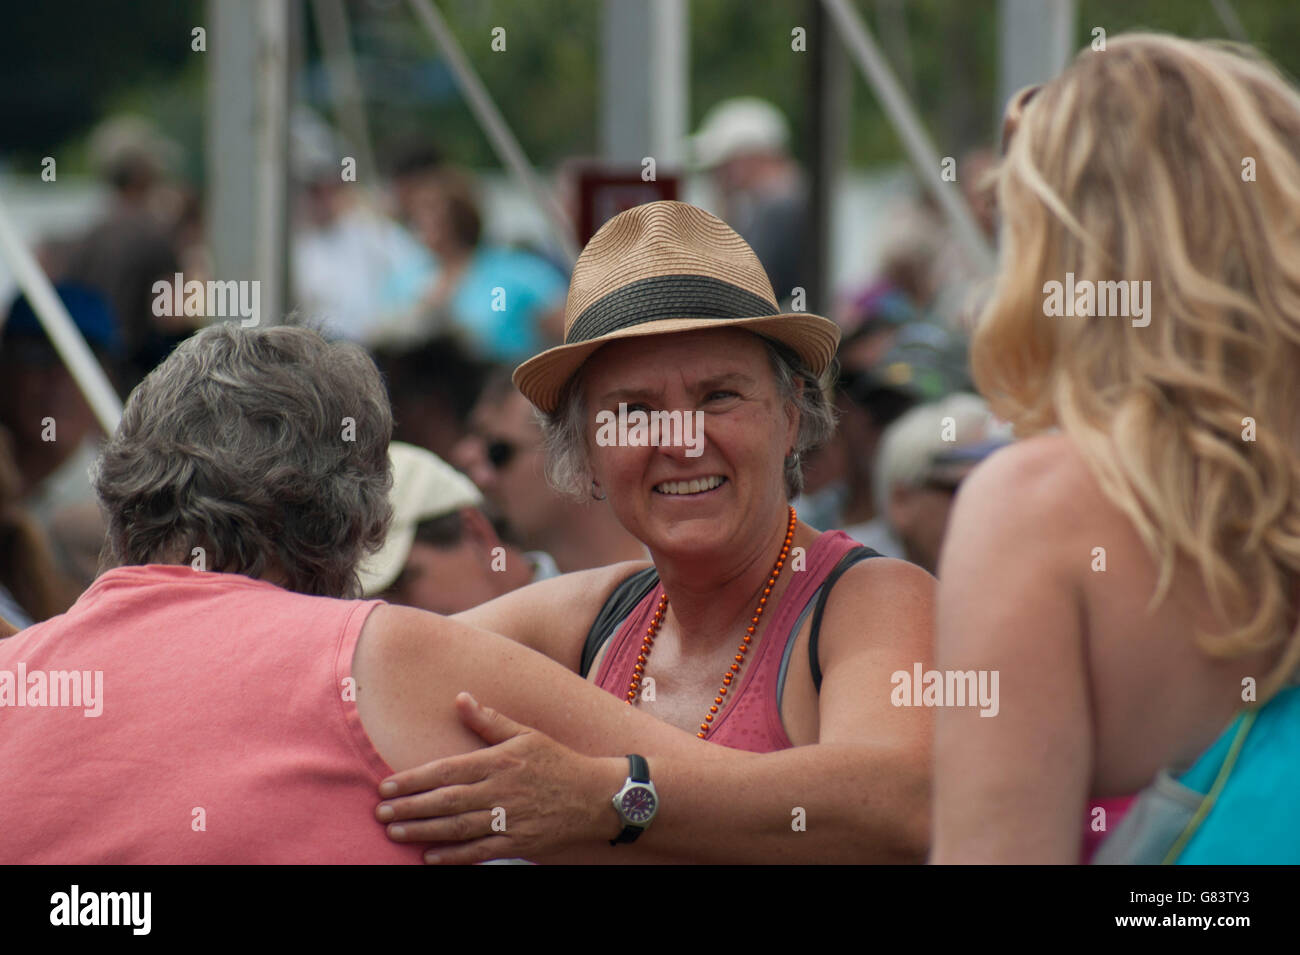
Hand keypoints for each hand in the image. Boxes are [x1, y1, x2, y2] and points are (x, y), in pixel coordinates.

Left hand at [375, 692, 624, 863]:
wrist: (597, 797)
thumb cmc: (559, 762)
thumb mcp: (527, 734)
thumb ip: (490, 721)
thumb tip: (461, 698)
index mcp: (500, 761)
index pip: (448, 770)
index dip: (414, 779)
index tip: (387, 785)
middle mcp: (502, 790)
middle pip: (447, 801)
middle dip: (410, 807)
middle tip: (380, 813)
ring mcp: (510, 819)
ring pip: (458, 827)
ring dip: (424, 831)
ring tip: (395, 833)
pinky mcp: (520, 842)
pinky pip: (481, 851)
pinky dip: (454, 857)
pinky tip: (430, 857)